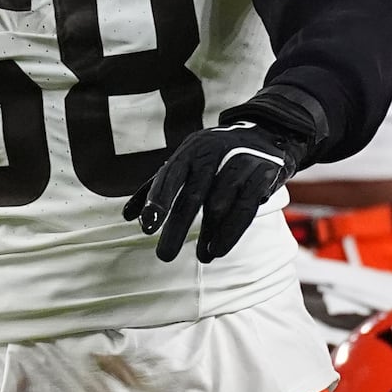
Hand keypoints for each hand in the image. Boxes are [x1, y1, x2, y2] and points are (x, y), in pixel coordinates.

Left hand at [123, 117, 308, 262]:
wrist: (263, 134)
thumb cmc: (213, 155)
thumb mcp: (184, 161)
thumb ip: (157, 186)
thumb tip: (127, 216)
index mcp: (189, 151)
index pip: (170, 177)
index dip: (157, 202)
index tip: (147, 228)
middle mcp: (212, 154)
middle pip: (192, 195)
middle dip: (177, 226)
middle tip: (164, 256)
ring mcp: (238, 163)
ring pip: (219, 205)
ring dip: (209, 234)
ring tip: (200, 257)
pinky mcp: (261, 176)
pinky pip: (245, 209)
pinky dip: (231, 232)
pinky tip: (219, 250)